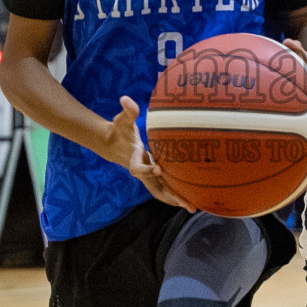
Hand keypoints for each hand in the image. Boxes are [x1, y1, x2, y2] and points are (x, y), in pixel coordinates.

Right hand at [101, 96, 189, 210]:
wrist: (114, 144)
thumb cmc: (120, 129)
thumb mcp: (122, 119)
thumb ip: (127, 110)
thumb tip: (125, 98)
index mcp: (133, 159)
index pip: (139, 168)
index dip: (148, 170)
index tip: (159, 168)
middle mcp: (141, 171)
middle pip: (154, 188)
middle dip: (169, 196)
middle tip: (185, 203)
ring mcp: (148, 175)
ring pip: (162, 192)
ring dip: (175, 200)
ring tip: (193, 207)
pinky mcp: (153, 176)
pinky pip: (165, 188)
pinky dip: (175, 195)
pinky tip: (190, 200)